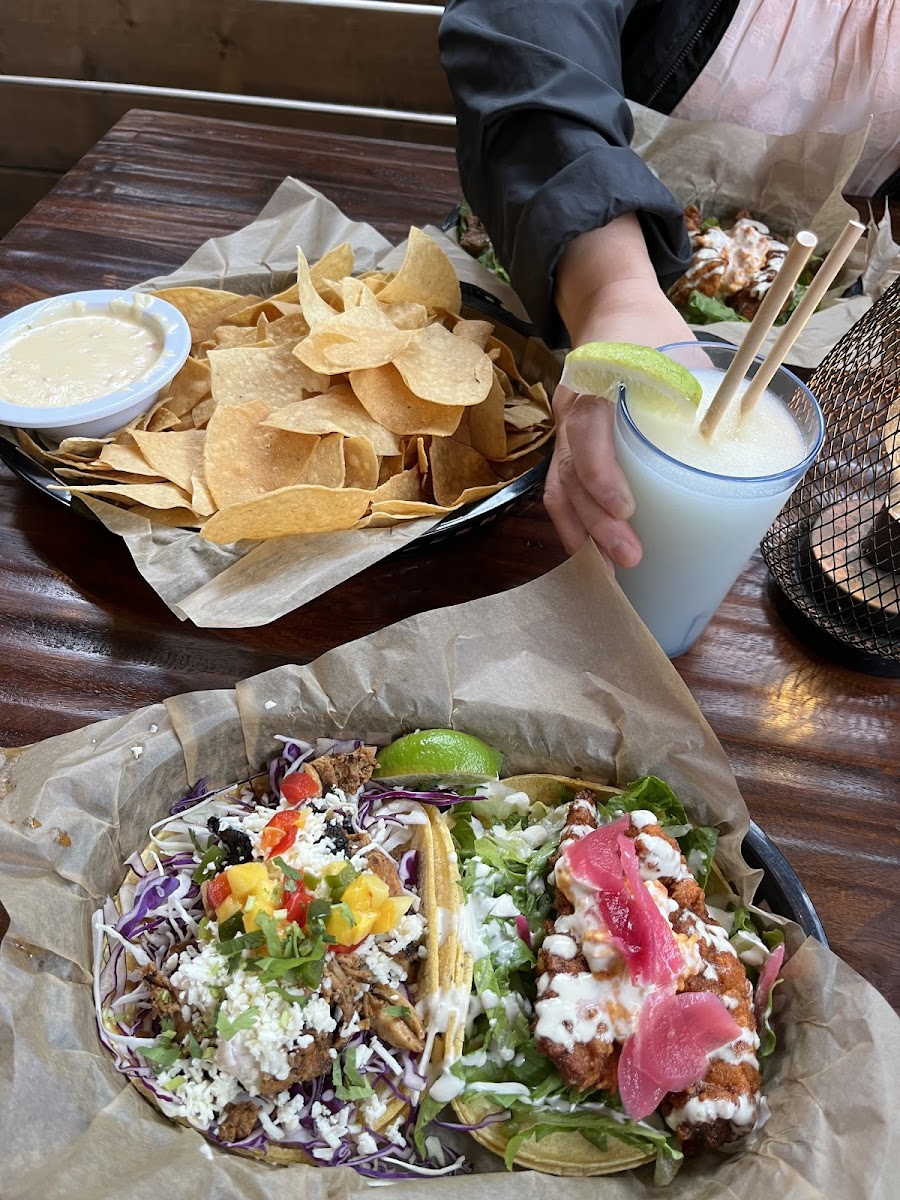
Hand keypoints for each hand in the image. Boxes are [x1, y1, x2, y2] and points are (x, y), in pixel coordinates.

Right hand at [544, 221, 694, 566]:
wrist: (610, 306)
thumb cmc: (650, 331)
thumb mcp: (680, 352)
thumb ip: (701, 392)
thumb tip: (742, 440)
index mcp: (597, 379)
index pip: (588, 431)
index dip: (602, 474)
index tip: (627, 510)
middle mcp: (572, 408)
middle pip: (572, 473)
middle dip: (596, 523)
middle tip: (629, 558)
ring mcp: (566, 430)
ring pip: (562, 487)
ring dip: (583, 532)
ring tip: (609, 571)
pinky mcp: (570, 446)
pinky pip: (562, 487)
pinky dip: (575, 523)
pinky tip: (591, 553)